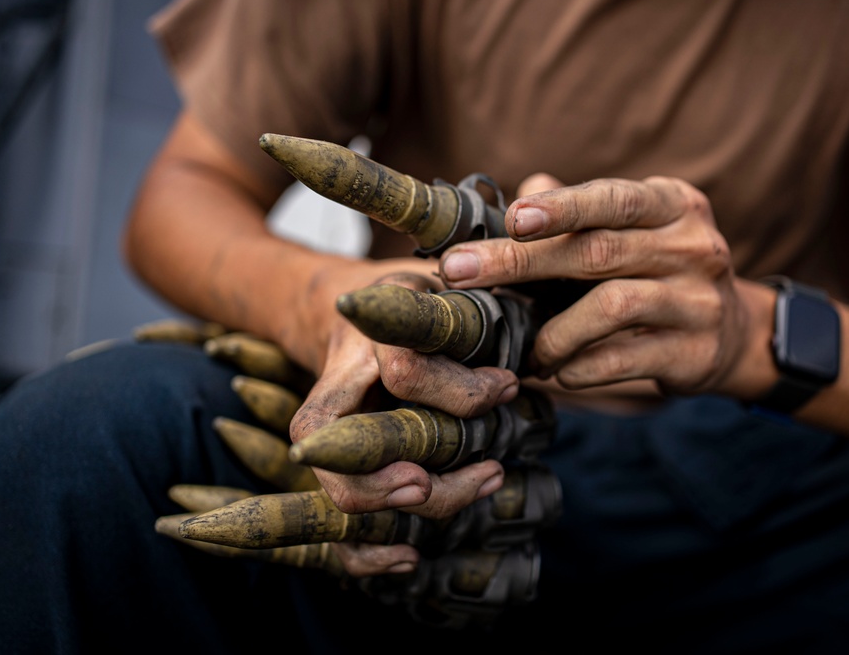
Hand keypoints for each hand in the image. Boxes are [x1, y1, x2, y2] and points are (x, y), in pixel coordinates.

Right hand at [288, 268, 518, 575]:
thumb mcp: (436, 289)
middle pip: (354, 449)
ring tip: (484, 485)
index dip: (460, 390)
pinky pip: (332, 523)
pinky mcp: (330, 468)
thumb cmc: (404, 303)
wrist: (341, 313)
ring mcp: (327, 435)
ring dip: (421, 505)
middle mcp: (336, 389)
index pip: (404, 372)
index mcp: (364, 337)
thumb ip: (469, 316)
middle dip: (417, 472)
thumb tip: (521, 368)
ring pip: (346, 491)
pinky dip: (365, 554)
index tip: (506, 388)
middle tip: (483, 474)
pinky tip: (409, 559)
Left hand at [438, 173, 770, 398]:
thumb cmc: (658, 270)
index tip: (511, 219)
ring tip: (527, 350)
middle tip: (458, 272)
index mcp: (672, 204)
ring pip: (612, 307)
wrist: (733, 332)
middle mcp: (691, 245)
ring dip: (553, 331)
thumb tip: (521, 190)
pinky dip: (578, 367)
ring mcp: (698, 300)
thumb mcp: (631, 230)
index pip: (613, 198)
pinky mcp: (693, 351)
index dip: (561, 207)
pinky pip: (622, 360)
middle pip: (597, 251)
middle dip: (520, 262)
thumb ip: (578, 212)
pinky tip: (556, 371)